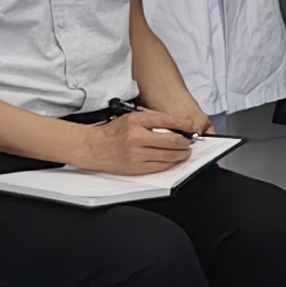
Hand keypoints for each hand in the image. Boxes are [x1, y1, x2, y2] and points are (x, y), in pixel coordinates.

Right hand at [72, 113, 194, 176]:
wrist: (92, 147)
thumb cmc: (112, 132)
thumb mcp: (131, 118)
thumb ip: (153, 120)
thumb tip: (176, 125)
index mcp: (136, 121)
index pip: (168, 121)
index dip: (184, 125)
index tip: (192, 127)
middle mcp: (136, 137)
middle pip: (171, 141)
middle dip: (186, 142)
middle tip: (191, 141)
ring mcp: (136, 155)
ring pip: (168, 156)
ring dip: (181, 154)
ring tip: (186, 152)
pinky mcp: (135, 168)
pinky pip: (159, 167)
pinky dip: (171, 164)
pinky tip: (175, 160)